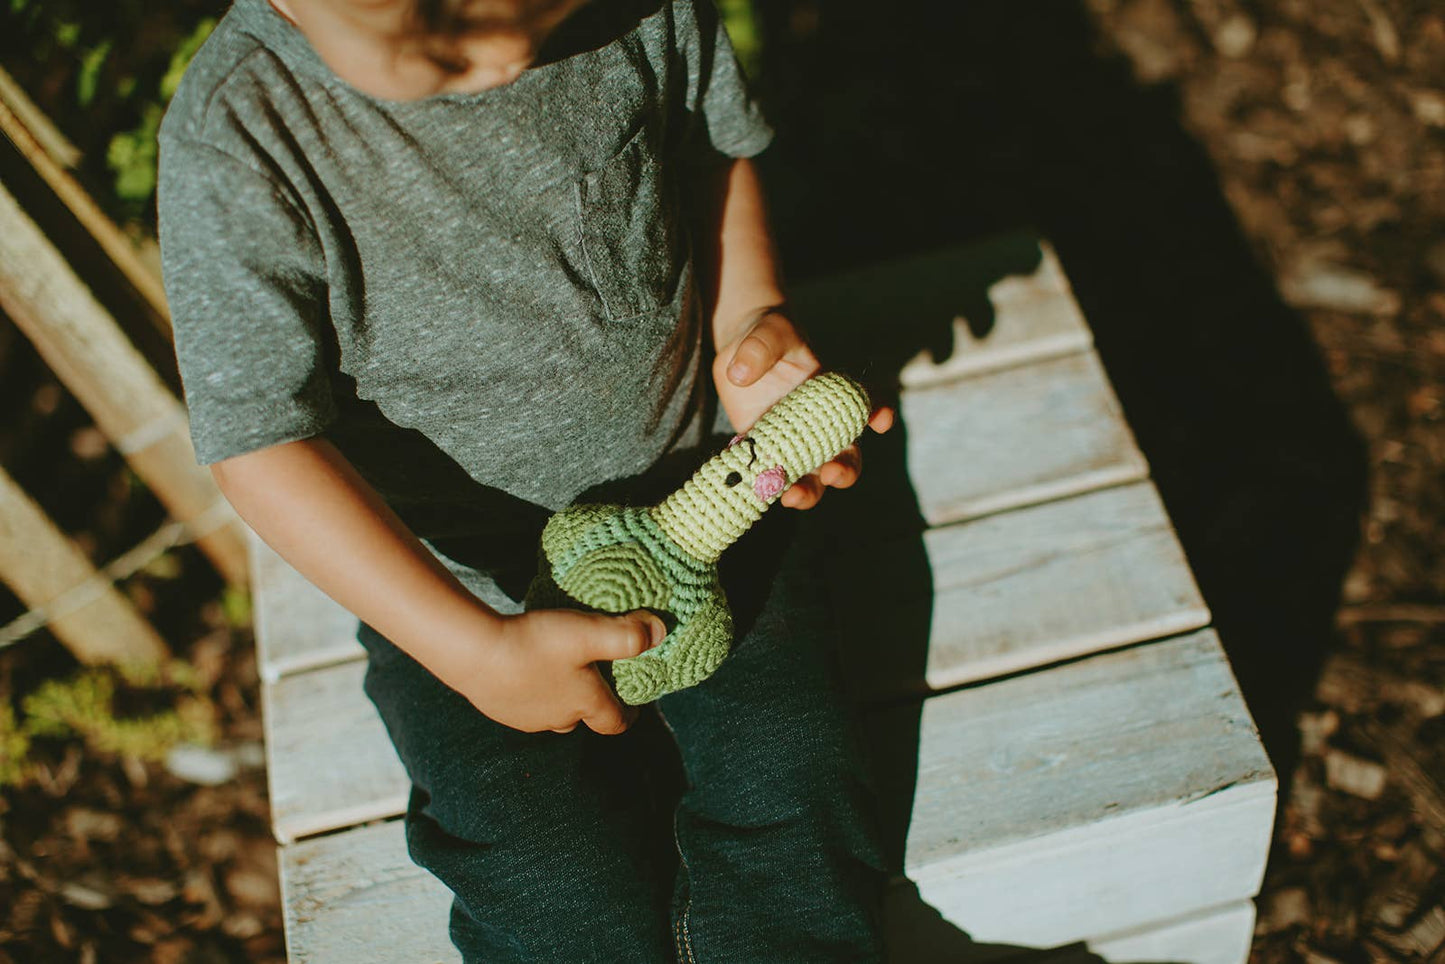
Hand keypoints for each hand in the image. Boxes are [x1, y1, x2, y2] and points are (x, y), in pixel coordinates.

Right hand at [452, 608, 665, 733]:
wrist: (475, 654)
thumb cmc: (537, 644)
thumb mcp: (588, 633)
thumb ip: (627, 635)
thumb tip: (662, 632)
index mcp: (586, 704)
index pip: (615, 722)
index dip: (627, 716)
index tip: (634, 708)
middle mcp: (559, 719)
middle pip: (583, 717)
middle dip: (592, 703)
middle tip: (595, 679)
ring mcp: (527, 719)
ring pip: (552, 713)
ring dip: (560, 698)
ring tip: (560, 673)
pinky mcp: (500, 710)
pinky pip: (525, 705)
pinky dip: (532, 692)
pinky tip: (525, 669)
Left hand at [714, 310, 893, 509]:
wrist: (739, 352)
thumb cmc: (764, 335)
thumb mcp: (766, 333)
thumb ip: (759, 349)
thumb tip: (739, 374)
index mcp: (832, 393)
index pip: (866, 404)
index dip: (879, 414)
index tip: (879, 421)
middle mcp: (819, 424)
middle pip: (846, 456)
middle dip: (845, 470)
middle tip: (831, 473)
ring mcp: (793, 441)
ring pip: (811, 477)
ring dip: (808, 491)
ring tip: (791, 497)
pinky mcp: (765, 451)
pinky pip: (772, 476)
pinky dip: (768, 488)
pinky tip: (758, 492)